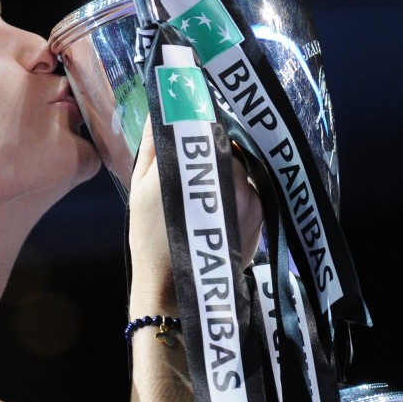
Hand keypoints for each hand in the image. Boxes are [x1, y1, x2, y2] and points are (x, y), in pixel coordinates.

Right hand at [127, 118, 263, 311]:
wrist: (176, 289)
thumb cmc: (150, 236)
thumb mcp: (141, 186)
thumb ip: (153, 145)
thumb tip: (158, 112)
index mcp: (201, 164)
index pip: (212, 125)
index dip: (203, 120)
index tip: (192, 122)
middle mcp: (233, 176)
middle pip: (230, 145)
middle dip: (215, 147)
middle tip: (196, 157)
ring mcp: (251, 196)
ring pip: (242, 167)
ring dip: (228, 167)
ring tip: (206, 182)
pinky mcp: (261, 215)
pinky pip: (252, 188)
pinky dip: (239, 188)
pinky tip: (219, 201)